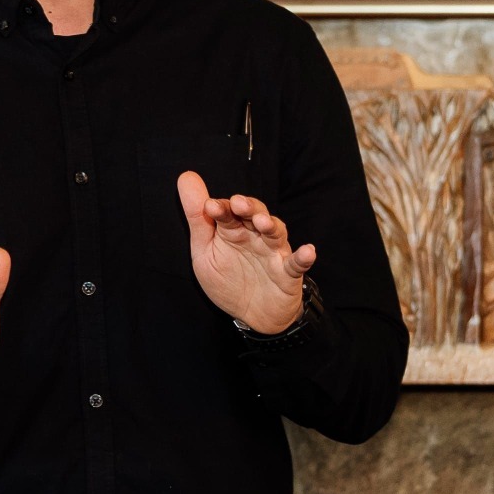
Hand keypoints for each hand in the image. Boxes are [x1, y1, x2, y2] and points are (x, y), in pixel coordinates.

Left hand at [177, 172, 314, 334]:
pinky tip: (308, 251)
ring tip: (263, 223)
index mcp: (234, 230)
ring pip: (276, 233)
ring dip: (271, 225)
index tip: (210, 206)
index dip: (221, 207)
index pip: (228, 212)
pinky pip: (297, 263)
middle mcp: (256, 236)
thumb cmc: (228, 279)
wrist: (253, 315)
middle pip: (255, 214)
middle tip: (239, 203)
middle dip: (249, 208)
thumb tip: (186, 177)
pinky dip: (303, 257)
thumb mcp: (205, 251)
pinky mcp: (288, 273)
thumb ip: (197, 219)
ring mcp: (274, 253)